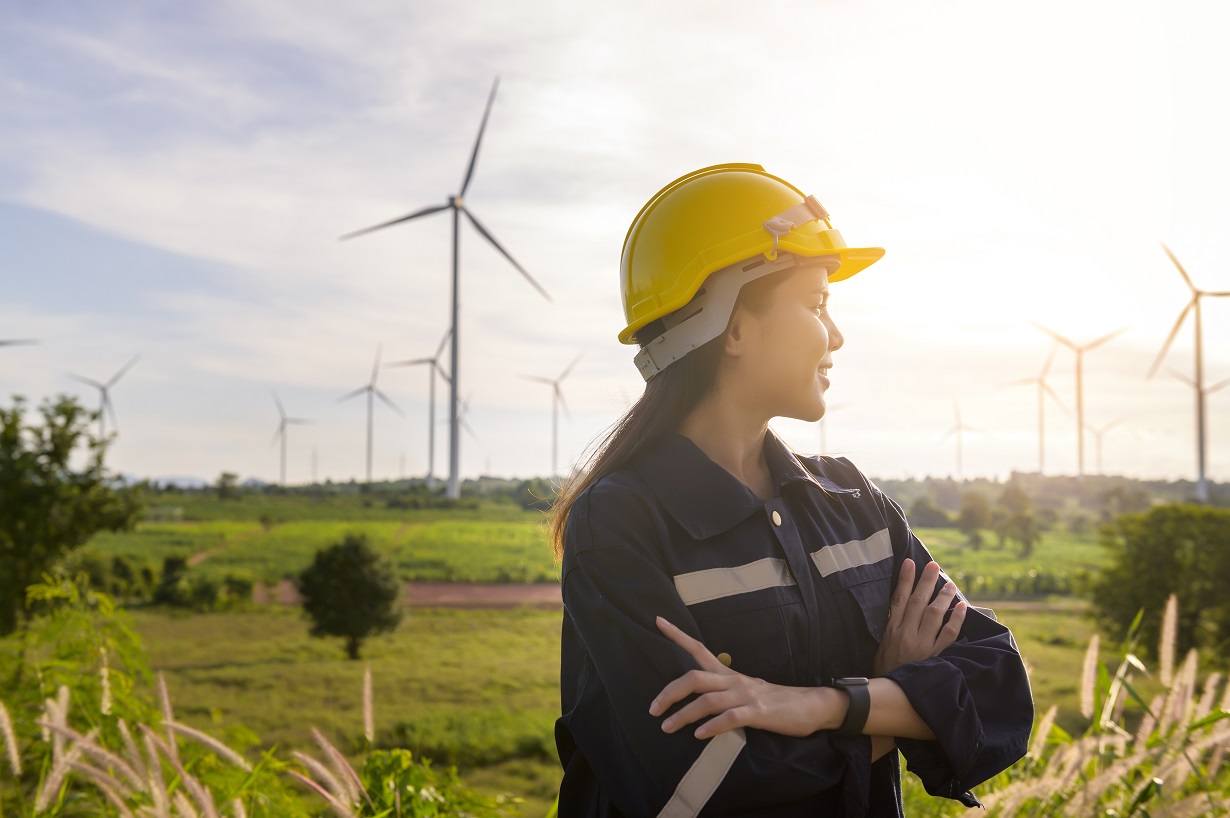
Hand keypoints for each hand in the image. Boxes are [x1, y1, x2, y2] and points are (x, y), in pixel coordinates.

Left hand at [649, 616, 840, 738]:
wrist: (810, 706)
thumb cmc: (773, 701)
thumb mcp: (744, 691)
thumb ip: (722, 692)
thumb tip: (696, 702)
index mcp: (728, 674)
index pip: (698, 649)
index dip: (677, 635)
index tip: (657, 621)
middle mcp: (733, 680)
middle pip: (694, 677)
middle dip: (670, 692)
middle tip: (653, 709)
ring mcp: (746, 695)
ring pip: (707, 700)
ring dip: (684, 714)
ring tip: (667, 727)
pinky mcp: (758, 712)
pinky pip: (730, 718)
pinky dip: (712, 726)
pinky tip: (700, 735)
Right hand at [872, 559, 966, 676]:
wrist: (890, 697)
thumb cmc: (883, 673)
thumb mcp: (879, 648)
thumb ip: (888, 630)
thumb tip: (896, 610)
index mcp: (891, 630)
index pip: (898, 598)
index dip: (904, 579)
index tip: (909, 563)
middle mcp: (906, 634)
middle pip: (918, 601)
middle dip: (926, 581)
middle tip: (934, 565)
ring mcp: (922, 645)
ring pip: (934, 614)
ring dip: (943, 596)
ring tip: (950, 583)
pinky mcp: (935, 656)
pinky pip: (949, 635)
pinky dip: (956, 620)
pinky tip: (962, 607)